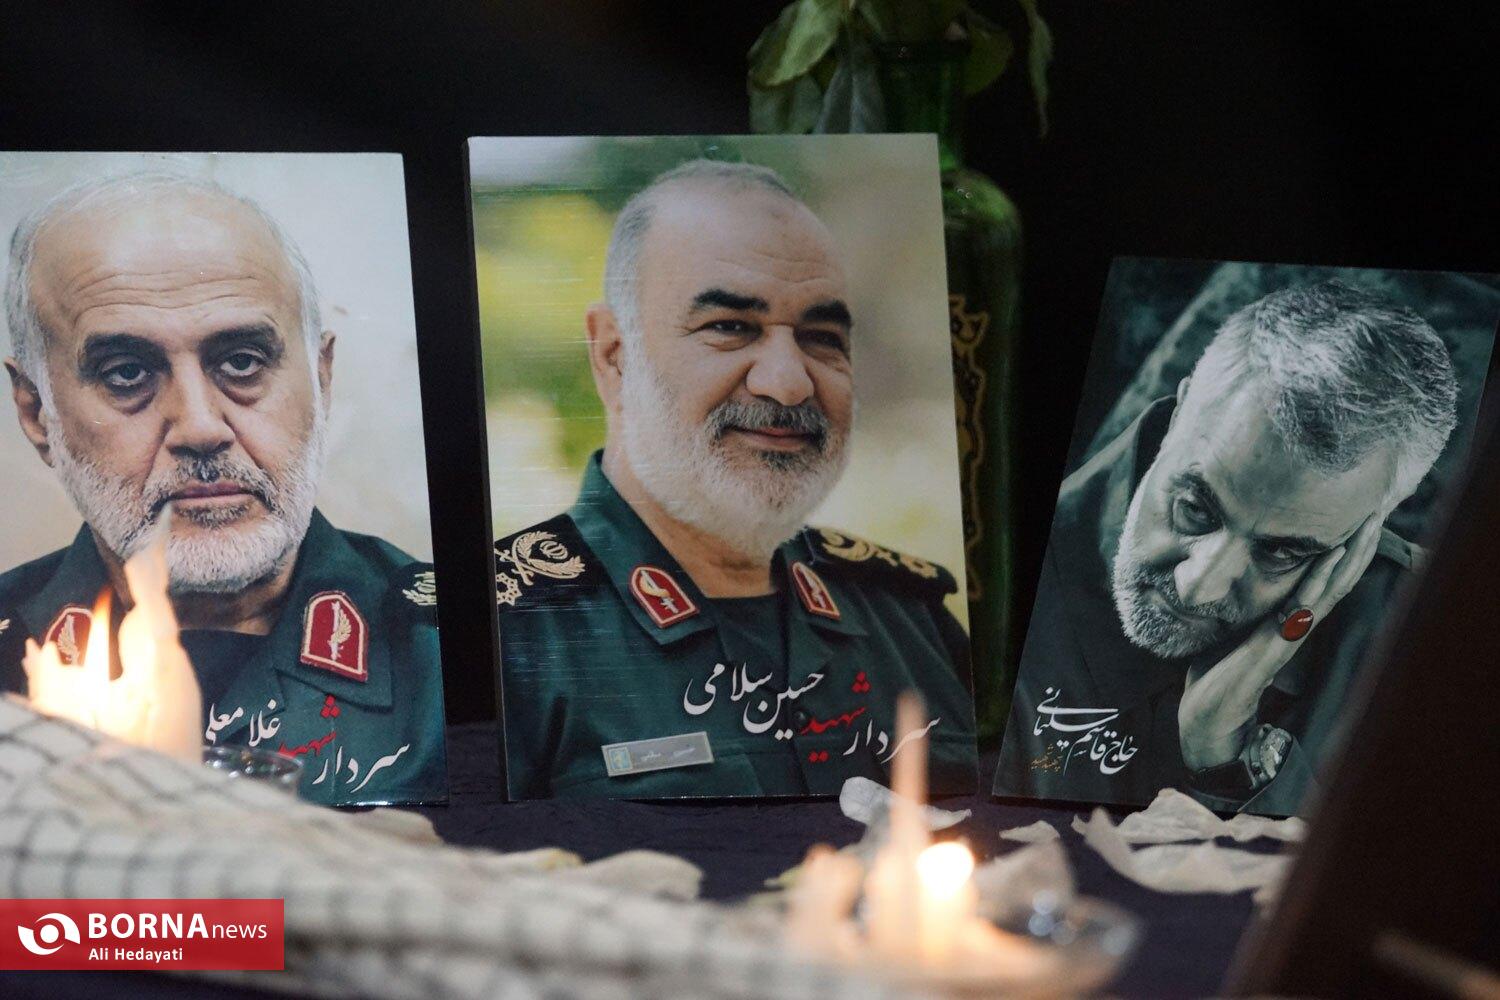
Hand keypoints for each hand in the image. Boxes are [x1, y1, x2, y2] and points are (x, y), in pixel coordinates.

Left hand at [1177, 514, 1383, 770]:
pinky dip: (1318, 579)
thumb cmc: (1219, 671)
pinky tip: (1330, 556)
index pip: (1326, 580)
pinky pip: (1303, 605)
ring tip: (1367, 524)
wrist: (1209, 714)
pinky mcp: (1277, 642)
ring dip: (1349, 555)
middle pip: (1339, 579)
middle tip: (1378, 509)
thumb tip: (1234, 580)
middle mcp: (1298, 624)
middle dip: (1359, 545)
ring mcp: (1291, 633)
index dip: (1345, 551)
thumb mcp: (1233, 628)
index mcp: (1290, 618)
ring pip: (1330, 588)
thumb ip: (1246, 608)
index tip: (1360, 518)